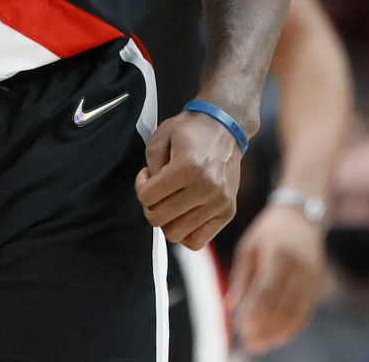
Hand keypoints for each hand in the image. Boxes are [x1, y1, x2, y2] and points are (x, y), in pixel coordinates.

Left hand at [134, 110, 242, 249]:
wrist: (225, 128)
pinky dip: (185, 233)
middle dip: (150, 205)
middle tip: (156, 189)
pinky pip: (198, 241)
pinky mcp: (228, 212)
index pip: (147, 197)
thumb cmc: (191, 131)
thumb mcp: (160, 137)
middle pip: (159, 219)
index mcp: (188, 167)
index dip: (140, 185)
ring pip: (176, 234)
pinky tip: (182, 214)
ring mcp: (220, 203)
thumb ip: (150, 166)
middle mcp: (207, 188)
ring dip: (166, 220)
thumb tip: (149, 195)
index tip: (147, 175)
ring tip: (170, 200)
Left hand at [228, 203, 325, 352]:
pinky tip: (277, 338)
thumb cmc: (268, 232)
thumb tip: (231, 307)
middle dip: (265, 328)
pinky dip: (292, 328)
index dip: (255, 312)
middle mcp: (299, 268)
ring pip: (296, 313)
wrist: (301, 217)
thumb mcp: (248, 247)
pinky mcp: (318, 286)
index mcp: (278, 255)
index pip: (267, 291)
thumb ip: (240, 277)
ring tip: (259, 345)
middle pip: (283, 306)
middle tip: (248, 344)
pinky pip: (306, 312)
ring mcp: (312, 278)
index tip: (242, 328)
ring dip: (277, 333)